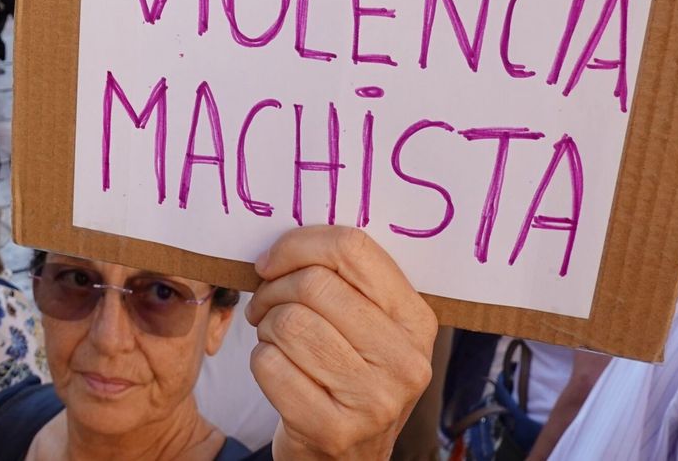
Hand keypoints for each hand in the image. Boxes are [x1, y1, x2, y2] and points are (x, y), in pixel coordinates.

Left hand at [246, 227, 435, 460]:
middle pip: (313, 285)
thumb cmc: (347, 372)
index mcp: (417, 319)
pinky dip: (261, 362)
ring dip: (266, 327)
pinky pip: (270, 365)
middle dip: (273, 289)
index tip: (271, 260)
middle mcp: (405, 360)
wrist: (346, 455)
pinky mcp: (333, 430)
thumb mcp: (368, 324)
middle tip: (265, 304)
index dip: (298, 244)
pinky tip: (279, 372)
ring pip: (288, 323)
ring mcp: (374, 401)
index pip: (353, 249)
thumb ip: (345, 279)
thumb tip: (284, 239)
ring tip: (276, 339)